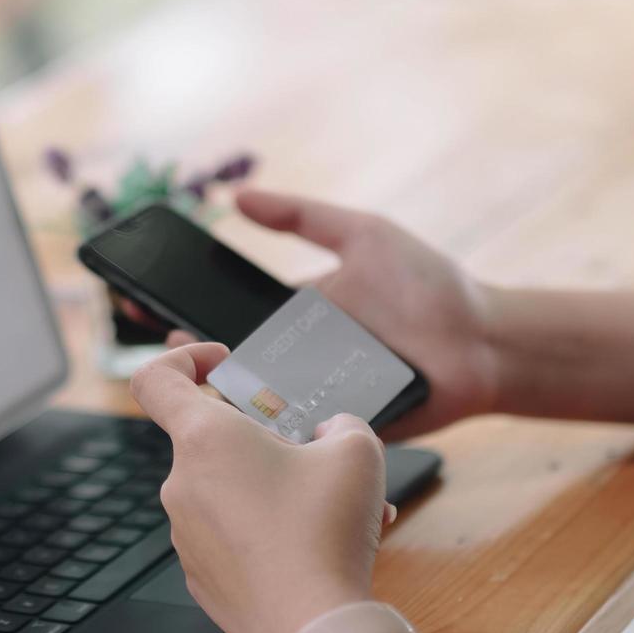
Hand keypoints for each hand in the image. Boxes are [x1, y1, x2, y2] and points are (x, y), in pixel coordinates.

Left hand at [130, 342, 394, 632]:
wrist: (313, 627)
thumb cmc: (325, 532)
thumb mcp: (357, 451)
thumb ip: (341, 425)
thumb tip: (332, 434)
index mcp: (204, 440)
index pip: (155, 379)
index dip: (183, 358)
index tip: (220, 364)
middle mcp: (181, 485)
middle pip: (213, 442)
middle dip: (266, 443)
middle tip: (314, 458)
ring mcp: (185, 534)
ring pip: (231, 493)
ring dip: (277, 491)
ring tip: (337, 511)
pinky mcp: (201, 575)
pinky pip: (232, 537)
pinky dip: (267, 533)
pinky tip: (317, 548)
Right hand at [171, 189, 499, 439]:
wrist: (486, 343)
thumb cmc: (430, 286)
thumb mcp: (364, 235)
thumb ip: (303, 216)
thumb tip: (236, 197)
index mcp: (298, 315)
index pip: (230, 315)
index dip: (189, 310)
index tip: (147, 300)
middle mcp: (300, 359)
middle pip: (233, 364)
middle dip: (195, 358)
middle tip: (172, 347)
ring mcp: (317, 398)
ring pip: (258, 405)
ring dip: (229, 399)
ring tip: (202, 385)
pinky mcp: (338, 432)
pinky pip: (297, 435)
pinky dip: (272, 432)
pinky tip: (247, 424)